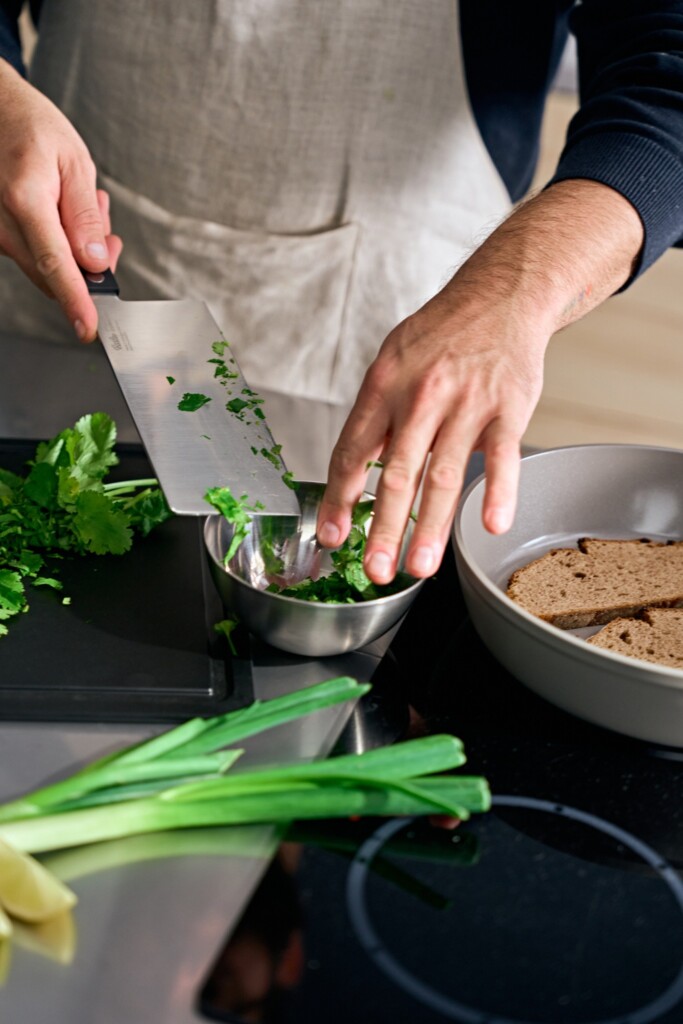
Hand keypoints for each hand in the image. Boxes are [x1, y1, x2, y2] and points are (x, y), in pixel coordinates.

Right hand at [0, 61, 121, 341]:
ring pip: (48, 266)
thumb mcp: (74, 161)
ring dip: (77, 250)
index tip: (89, 327)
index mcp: (25, 199)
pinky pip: (36, 254)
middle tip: (109, 235)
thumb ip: (85, 215)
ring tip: (84, 206)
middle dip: (92, 266)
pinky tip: (64, 211)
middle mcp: (4, 223)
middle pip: (56, 273)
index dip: (76, 300)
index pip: (57, 264)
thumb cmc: (31, 126)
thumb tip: (95, 261)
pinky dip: (59, 242)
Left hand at [317, 180, 643, 583]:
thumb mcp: (392, 362)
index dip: (339, 498)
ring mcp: (466, 403)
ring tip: (420, 567)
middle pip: (398, 473)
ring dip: (431, 526)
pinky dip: (499, 492)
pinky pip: (503, 456)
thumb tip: (355, 474)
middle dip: (385, 528)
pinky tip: (490, 524)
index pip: (353, 451)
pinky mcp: (509, 407)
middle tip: (376, 569)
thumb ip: (377, 418)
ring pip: (445, 474)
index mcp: (384, 386)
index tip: (333, 535)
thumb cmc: (442, 335)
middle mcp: (421, 395)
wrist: (500, 294)